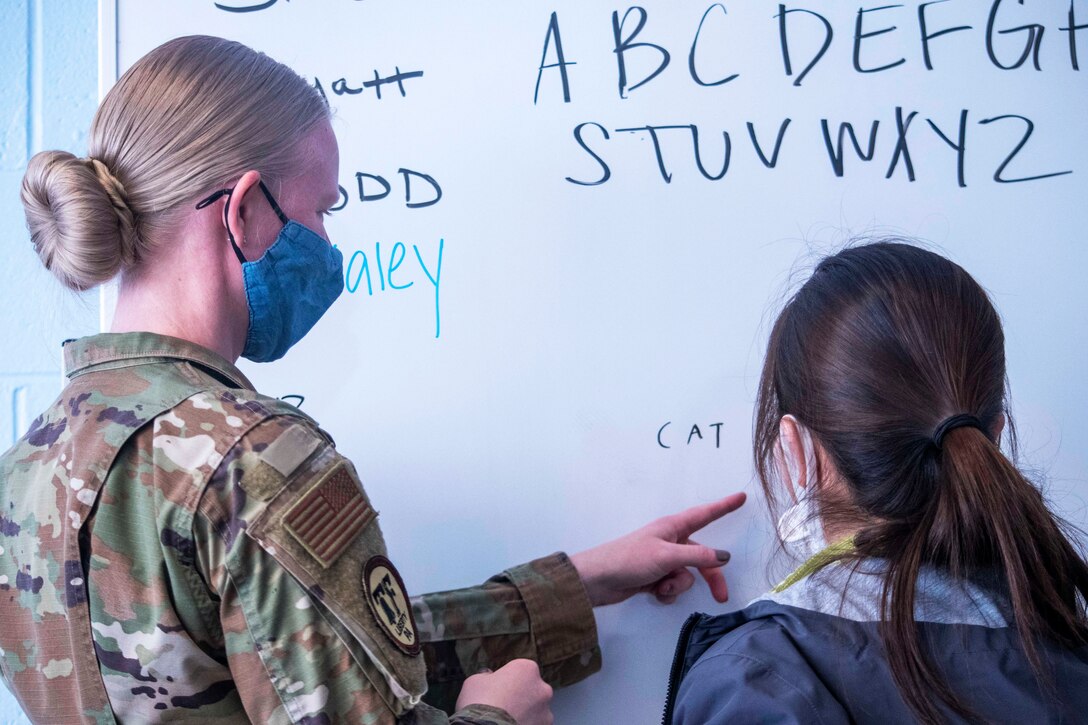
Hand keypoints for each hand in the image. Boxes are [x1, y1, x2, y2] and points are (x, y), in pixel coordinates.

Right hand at [455, 659, 552, 724]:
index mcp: (527, 668)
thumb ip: (486, 676)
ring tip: (505, 719)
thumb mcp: (475, 681)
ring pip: (535, 709)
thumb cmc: (480, 703)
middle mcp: (542, 688)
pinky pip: (535, 724)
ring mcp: (546, 711)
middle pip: (531, 689)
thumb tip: (489, 678)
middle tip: (502, 706)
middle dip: (519, 696)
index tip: (496, 690)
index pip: (519, 670)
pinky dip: (526, 724)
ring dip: (525, 713)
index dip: (506, 680)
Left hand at [569, 492, 745, 606]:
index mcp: (673, 527)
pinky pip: (673, 586)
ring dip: (677, 585)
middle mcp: (670, 541)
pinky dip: (667, 592)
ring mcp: (662, 560)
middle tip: (721, 597)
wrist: (598, 581)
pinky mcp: (654, 577)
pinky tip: (653, 592)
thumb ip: (697, 557)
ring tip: (660, 585)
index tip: (741, 497)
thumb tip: (723, 557)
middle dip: (709, 577)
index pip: (705, 515)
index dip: (724, 507)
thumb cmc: (630, 559)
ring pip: (687, 575)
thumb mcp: (667, 556)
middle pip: (701, 558)